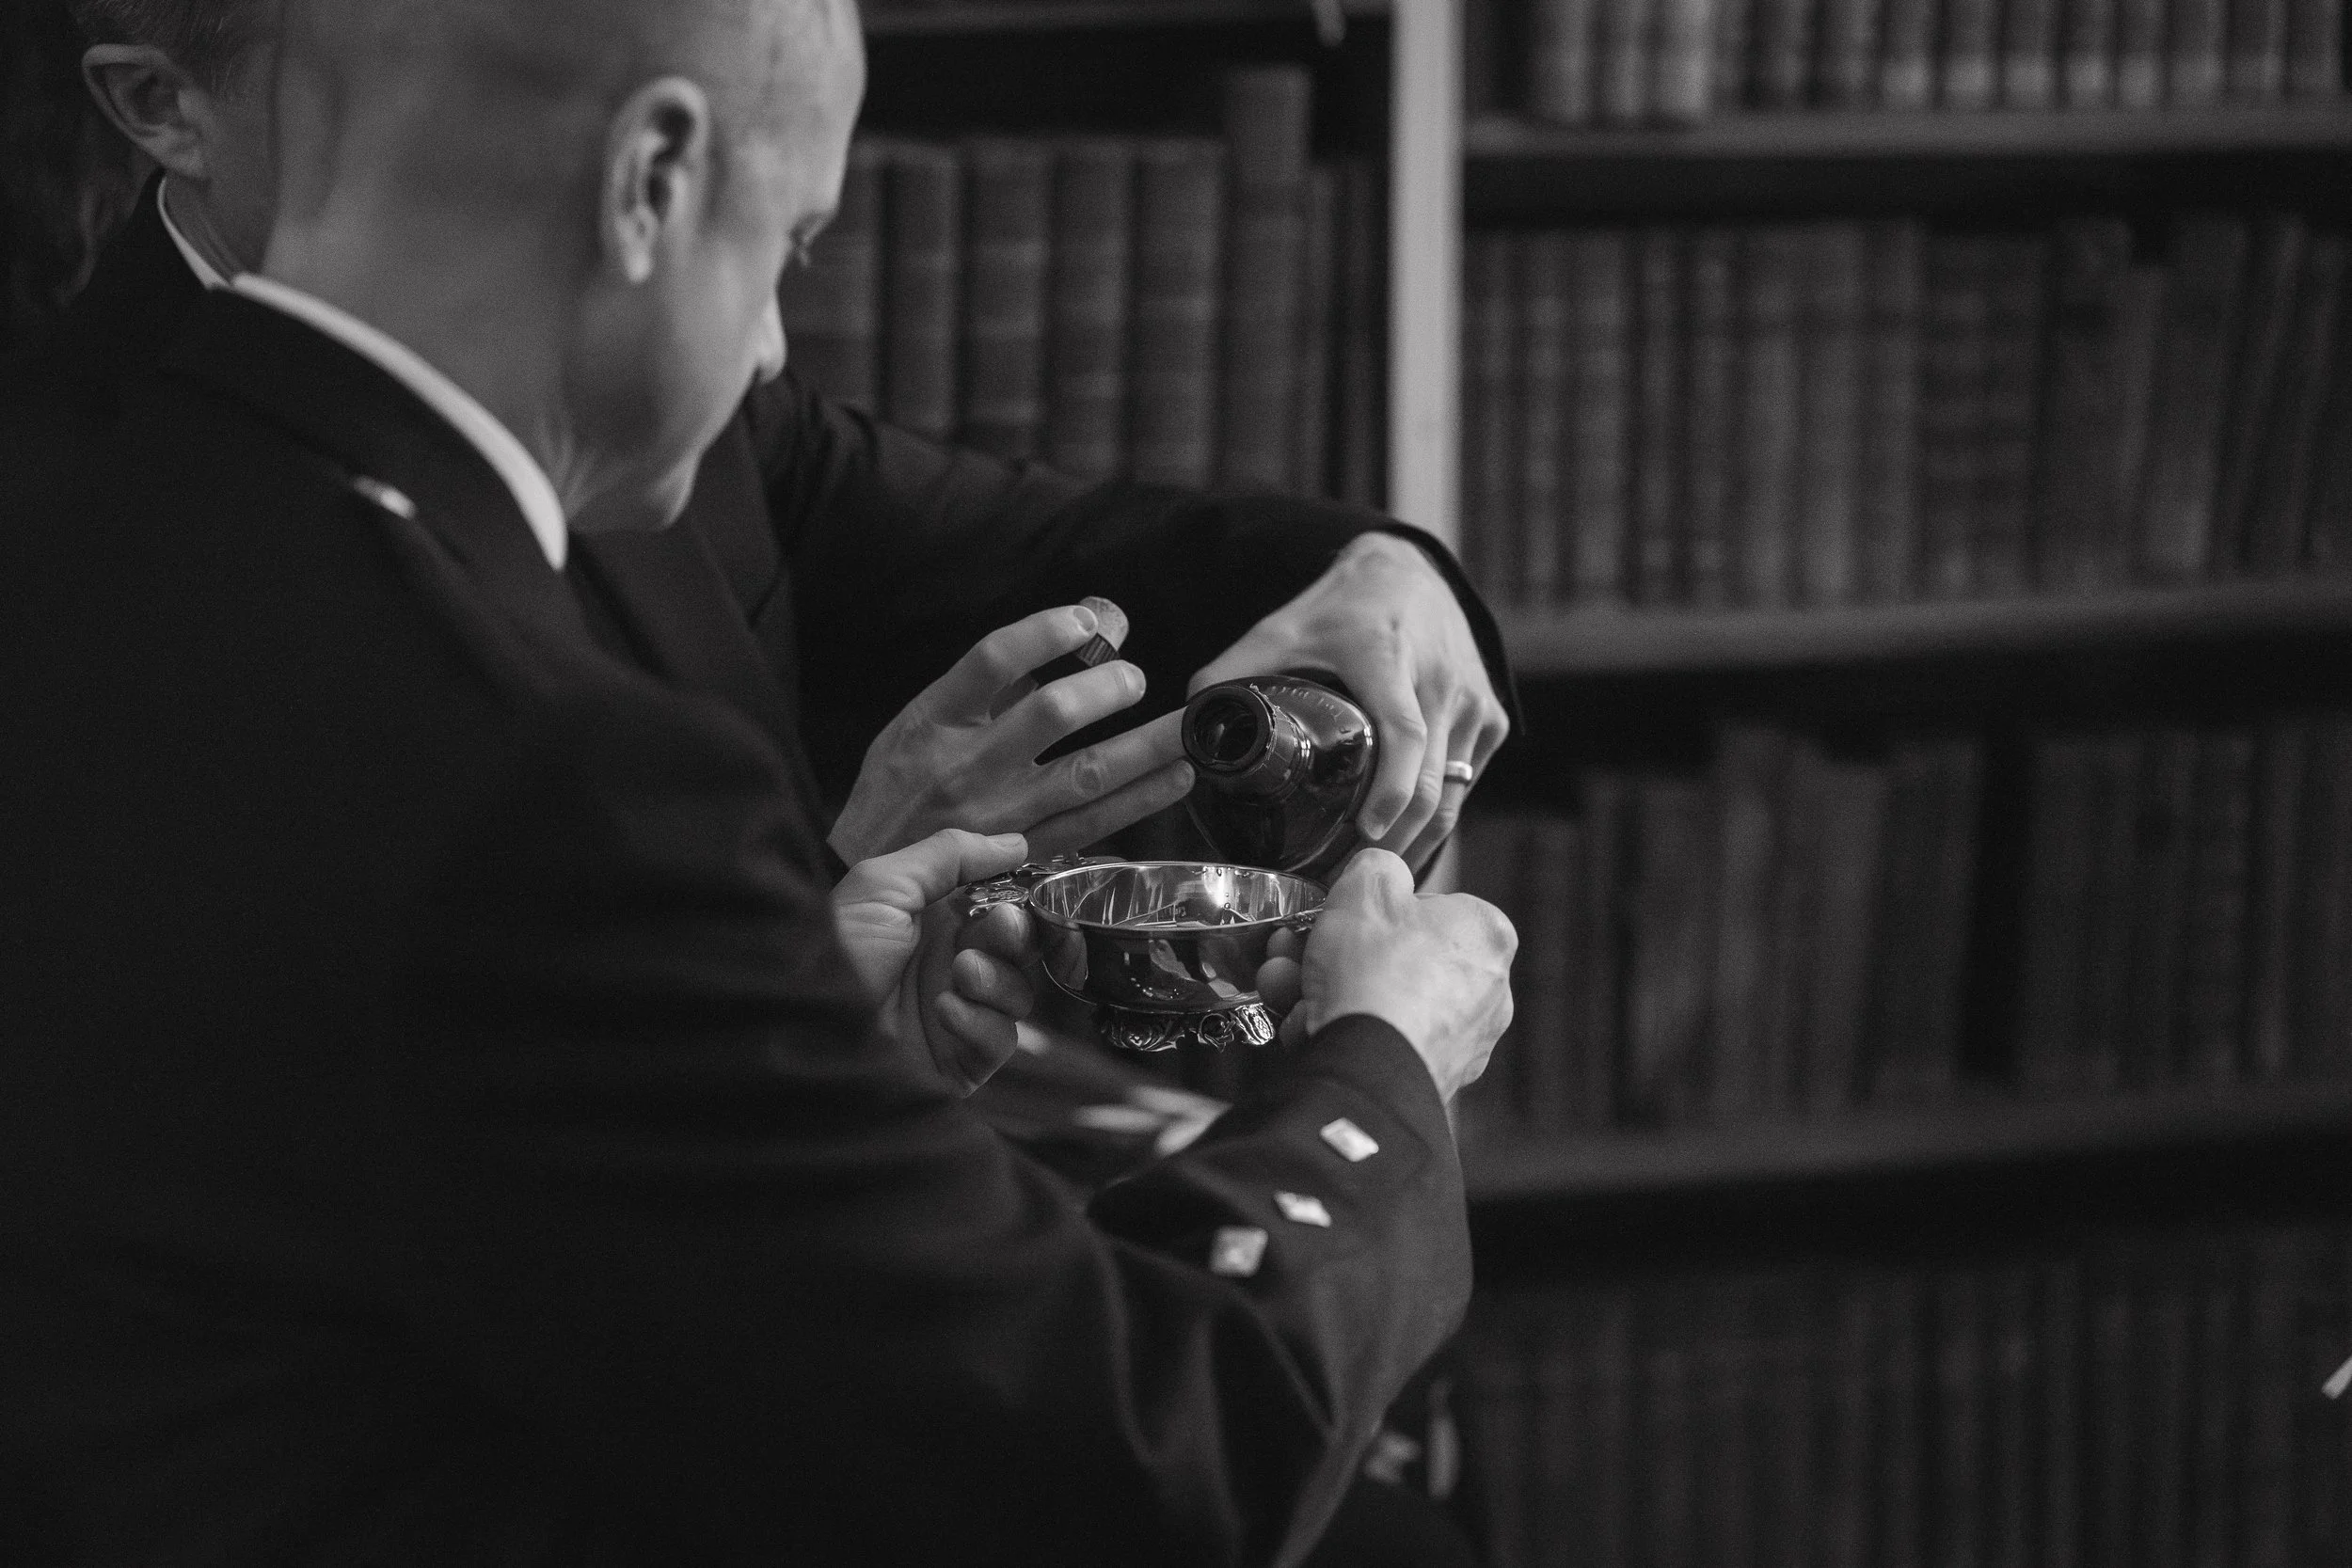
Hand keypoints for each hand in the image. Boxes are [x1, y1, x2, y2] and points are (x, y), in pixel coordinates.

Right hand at [830, 604, 1193, 864]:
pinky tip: (1177, 779)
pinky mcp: (1022, 852)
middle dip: (1105, 688)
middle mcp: (967, 764)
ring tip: (1184, 726)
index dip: (1044, 632)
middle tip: (1135, 678)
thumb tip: (1089, 621)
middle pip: (1049, 713)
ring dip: (1144, 746)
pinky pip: (1092, 823)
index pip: (992, 660)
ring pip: (1084, 773)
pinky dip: (1140, 799)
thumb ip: (996, 678)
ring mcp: (998, 813)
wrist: (870, 869)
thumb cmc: (901, 785)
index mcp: (935, 720)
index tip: (1086, 621)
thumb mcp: (924, 718)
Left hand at [832, 829, 1043, 1095]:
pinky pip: (1000, 1038)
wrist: (808, 1029)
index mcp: (937, 922)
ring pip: (1018, 992)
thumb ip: (949, 855)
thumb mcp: (883, 885)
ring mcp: (959, 1013)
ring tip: (960, 974)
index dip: (1023, 898)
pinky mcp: (961, 1058)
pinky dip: (980, 1022)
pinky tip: (944, 1012)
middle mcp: (951, 965)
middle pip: (1020, 948)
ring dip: (996, 978)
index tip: (1029, 888)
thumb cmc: (835, 951)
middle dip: (1016, 934)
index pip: (1004, 905)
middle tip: (998, 927)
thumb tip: (1016, 843)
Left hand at [1188, 533, 1508, 870]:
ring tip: (1372, 876)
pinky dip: (1438, 817)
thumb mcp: (1279, 629)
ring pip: (1454, 793)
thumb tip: (1187, 727)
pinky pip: (1466, 782)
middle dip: (1396, 843)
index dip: (1391, 791)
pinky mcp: (1492, 719)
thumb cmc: (1341, 608)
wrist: (1410, 573)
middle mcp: (1441, 682)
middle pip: (1431, 783)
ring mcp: (1473, 703)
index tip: (1368, 833)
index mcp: (1387, 660)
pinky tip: (1402, 842)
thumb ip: (1230, 672)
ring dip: (1418, 840)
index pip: (1403, 734)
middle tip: (1349, 881)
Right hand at [1254, 849, 1513, 1101]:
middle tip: (1294, 952)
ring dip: (1327, 992)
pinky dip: (1345, 1034)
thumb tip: (1381, 872)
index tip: (1341, 917)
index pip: (1429, 907)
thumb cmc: (1376, 972)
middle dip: (1337, 955)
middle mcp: (1488, 990)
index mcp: (1486, 933)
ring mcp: (1464, 1041)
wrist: (1369, 1066)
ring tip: (1283, 987)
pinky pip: (1381, 1044)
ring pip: (1384, 1004)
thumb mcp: (1365, 885)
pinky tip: (1305, 1028)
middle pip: (1398, 959)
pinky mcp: (1436, 1079)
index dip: (1375, 911)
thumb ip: (1377, 865)